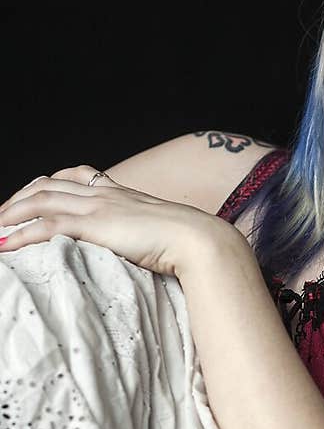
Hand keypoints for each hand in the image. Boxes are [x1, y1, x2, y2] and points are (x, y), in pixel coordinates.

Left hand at [0, 165, 226, 278]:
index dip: (45, 186)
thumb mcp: (160, 233)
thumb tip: (145, 250)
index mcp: (118, 193)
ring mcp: (97, 207)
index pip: (73, 178)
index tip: (27, 199)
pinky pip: (47, 226)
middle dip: (17, 200)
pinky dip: (21, 235)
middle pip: (47, 186)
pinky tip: (5, 245)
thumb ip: (144, 234)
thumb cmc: (188, 242)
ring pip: (39, 201)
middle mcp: (103, 194)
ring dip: (10, 215)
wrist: (199, 240)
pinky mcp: (94, 226)